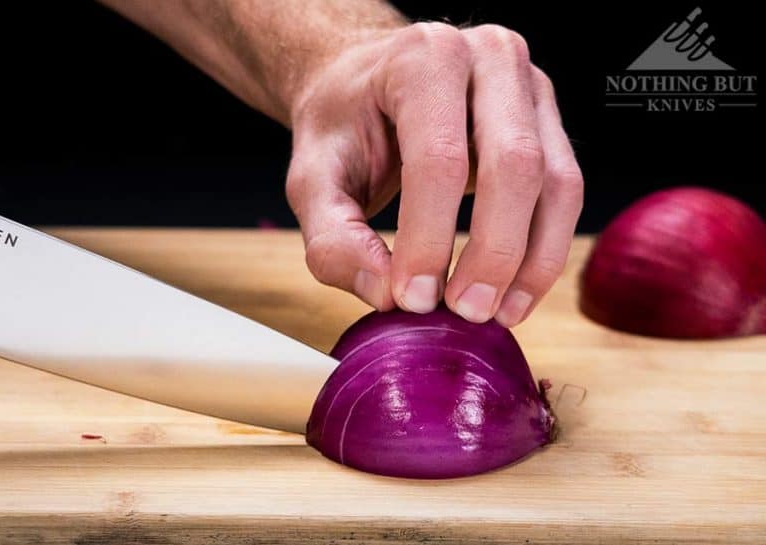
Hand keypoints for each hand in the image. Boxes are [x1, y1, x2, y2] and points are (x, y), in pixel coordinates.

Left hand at [286, 22, 582, 326]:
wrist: (366, 83)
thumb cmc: (341, 127)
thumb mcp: (311, 178)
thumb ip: (333, 238)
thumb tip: (387, 294)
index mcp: (421, 58)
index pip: (438, 156)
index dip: (429, 237)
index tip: (412, 299)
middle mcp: (488, 56)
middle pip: (514, 163)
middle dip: (493, 252)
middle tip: (463, 313)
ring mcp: (528, 84)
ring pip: (555, 180)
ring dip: (531, 260)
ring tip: (495, 314)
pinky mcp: (548, 119)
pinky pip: (564, 190)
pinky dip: (544, 250)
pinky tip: (514, 294)